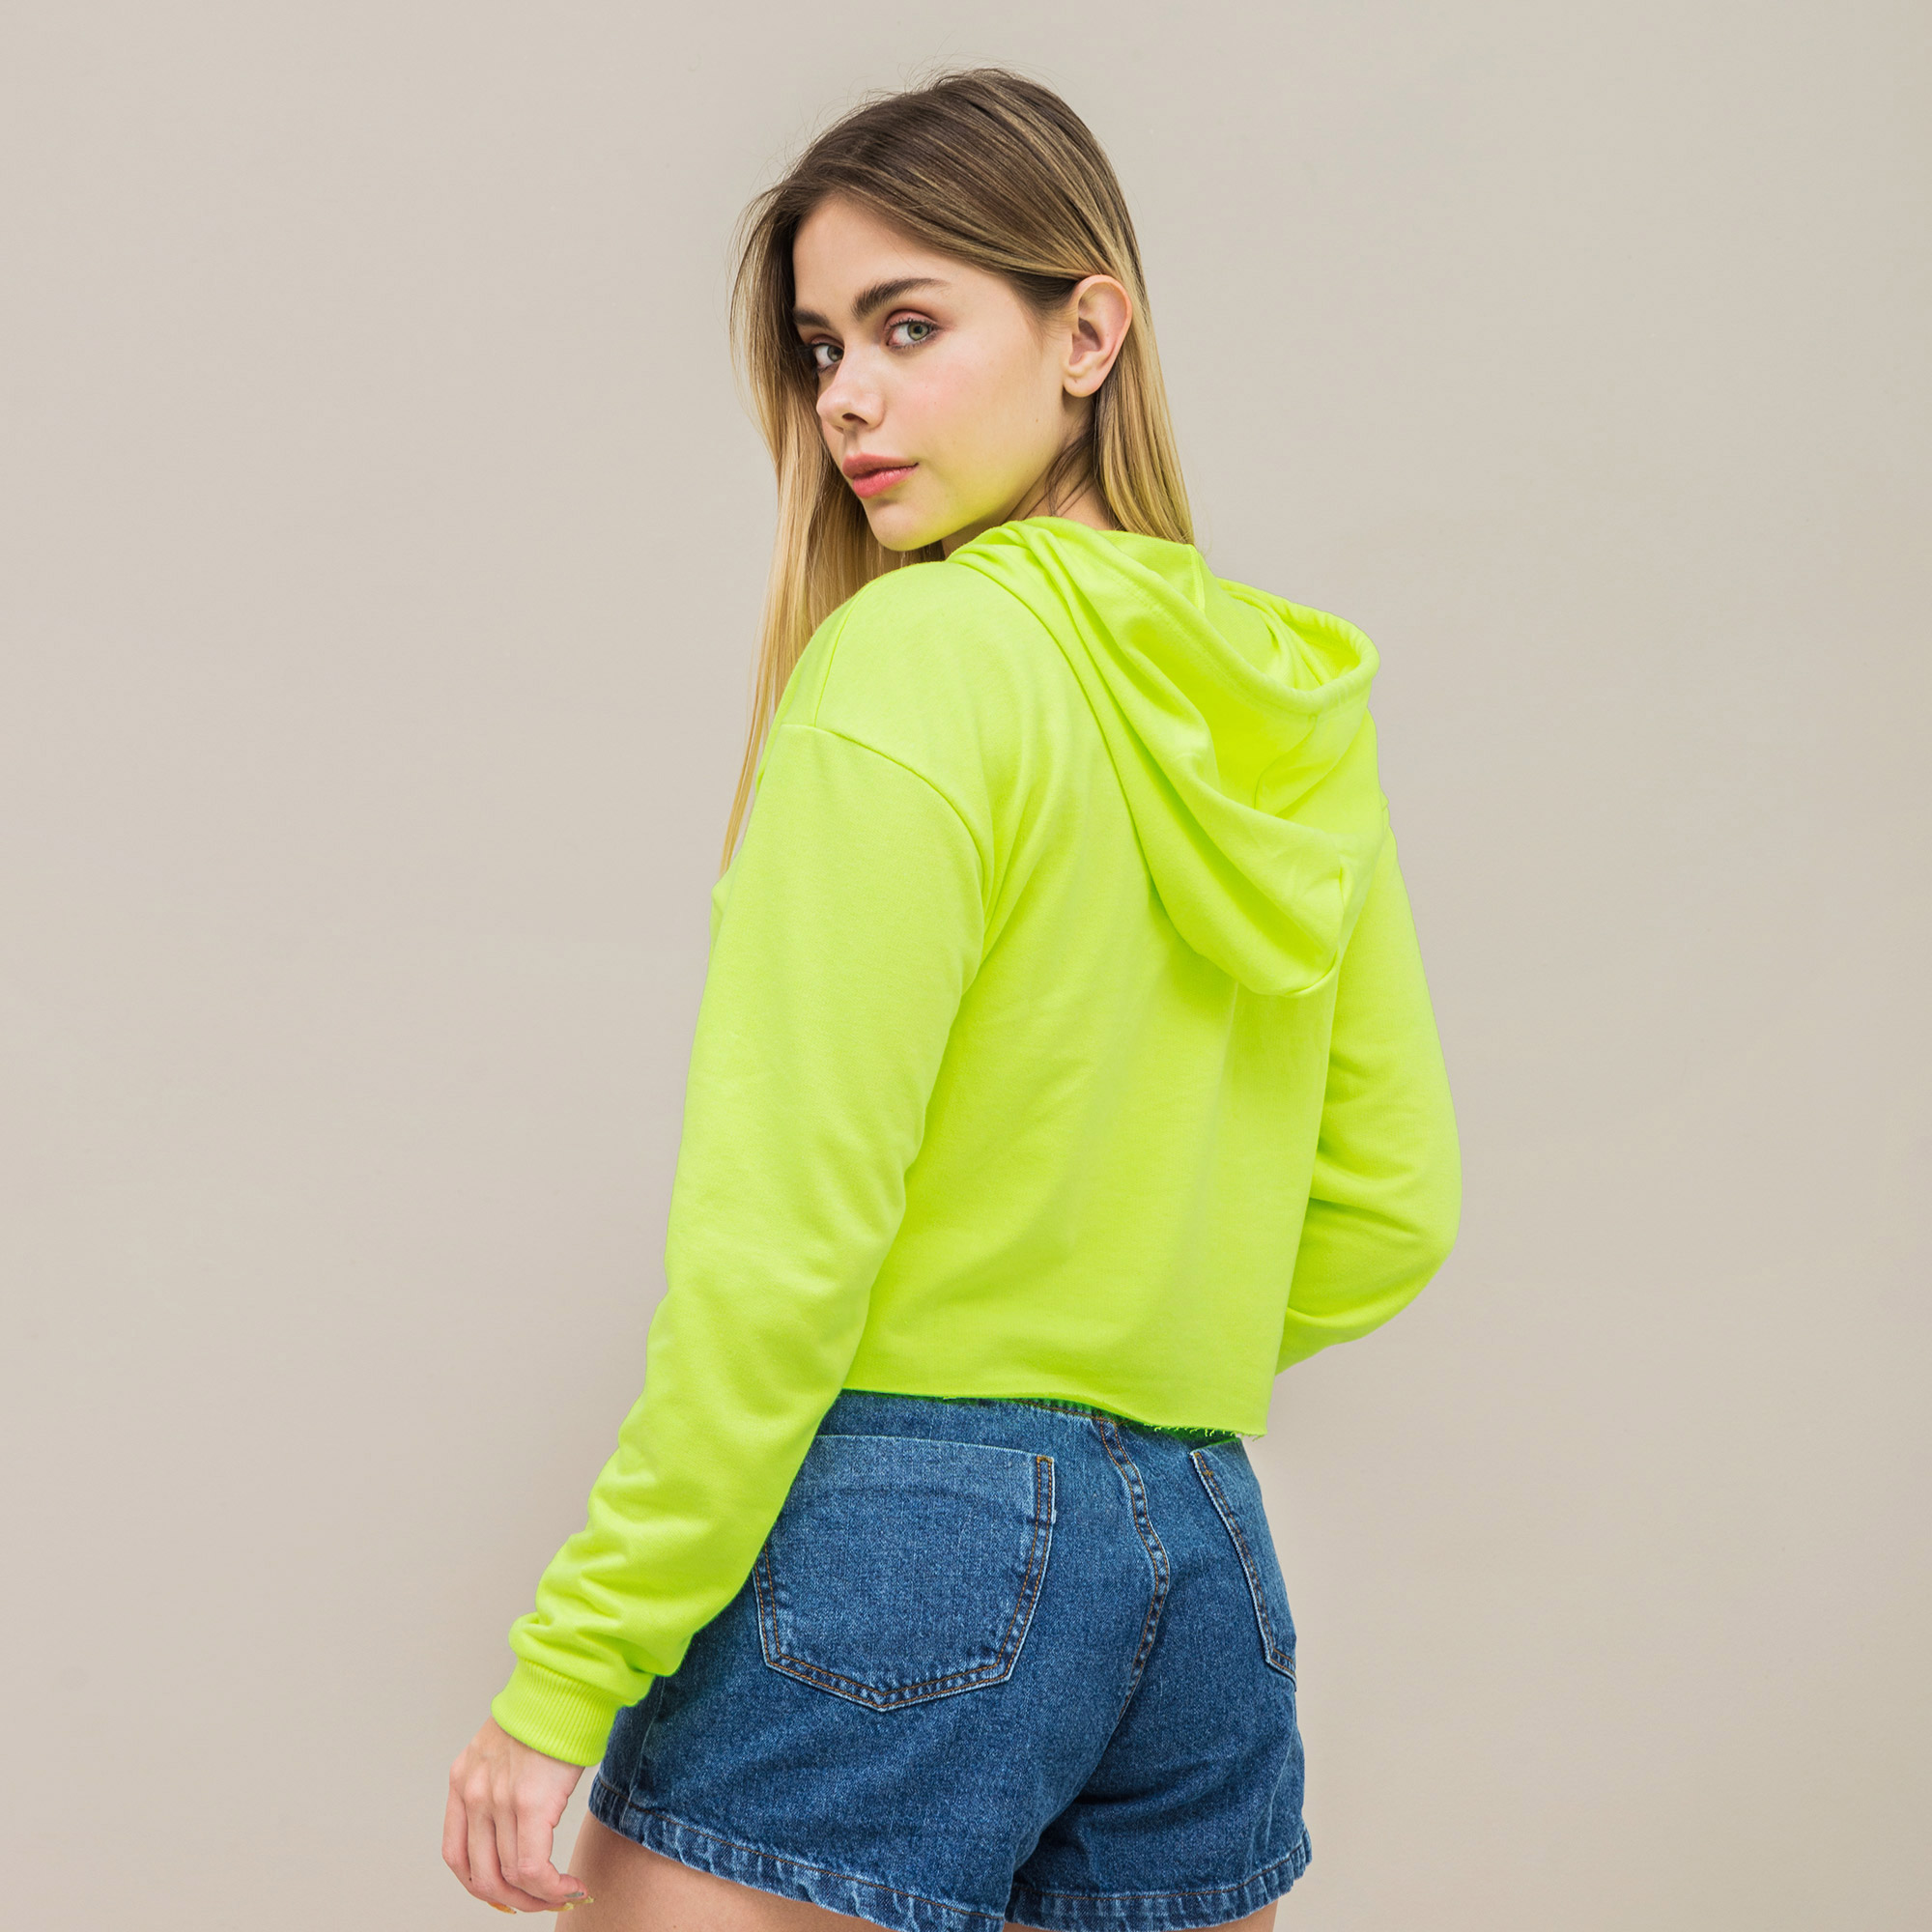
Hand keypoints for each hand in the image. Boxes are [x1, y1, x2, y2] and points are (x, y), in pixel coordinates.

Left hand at [444, 1715, 592, 1913]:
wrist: (567, 1683)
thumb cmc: (547, 1711)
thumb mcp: (504, 1748)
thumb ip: (498, 1784)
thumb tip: (516, 1828)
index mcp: (462, 1780)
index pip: (455, 1855)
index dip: (480, 1885)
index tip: (508, 1896)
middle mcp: (473, 1794)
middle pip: (481, 1877)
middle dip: (514, 1901)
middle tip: (541, 1902)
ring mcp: (498, 1800)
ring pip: (510, 1878)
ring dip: (539, 1898)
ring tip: (564, 1894)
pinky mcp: (531, 1803)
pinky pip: (533, 1869)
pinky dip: (552, 1888)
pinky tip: (571, 1886)